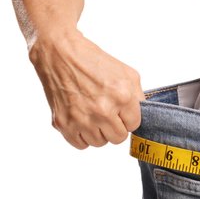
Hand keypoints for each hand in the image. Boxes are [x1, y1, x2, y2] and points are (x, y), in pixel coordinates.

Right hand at [26, 29, 142, 149]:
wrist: (60, 54)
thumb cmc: (92, 61)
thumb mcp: (126, 73)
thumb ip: (138, 96)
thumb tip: (140, 116)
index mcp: (122, 96)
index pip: (134, 126)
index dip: (127, 117)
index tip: (120, 110)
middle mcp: (103, 110)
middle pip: (118, 138)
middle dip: (115, 126)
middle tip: (106, 112)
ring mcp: (82, 119)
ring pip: (99, 143)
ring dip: (98, 131)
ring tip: (92, 112)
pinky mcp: (63, 124)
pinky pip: (81, 144)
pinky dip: (81, 135)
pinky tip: (81, 118)